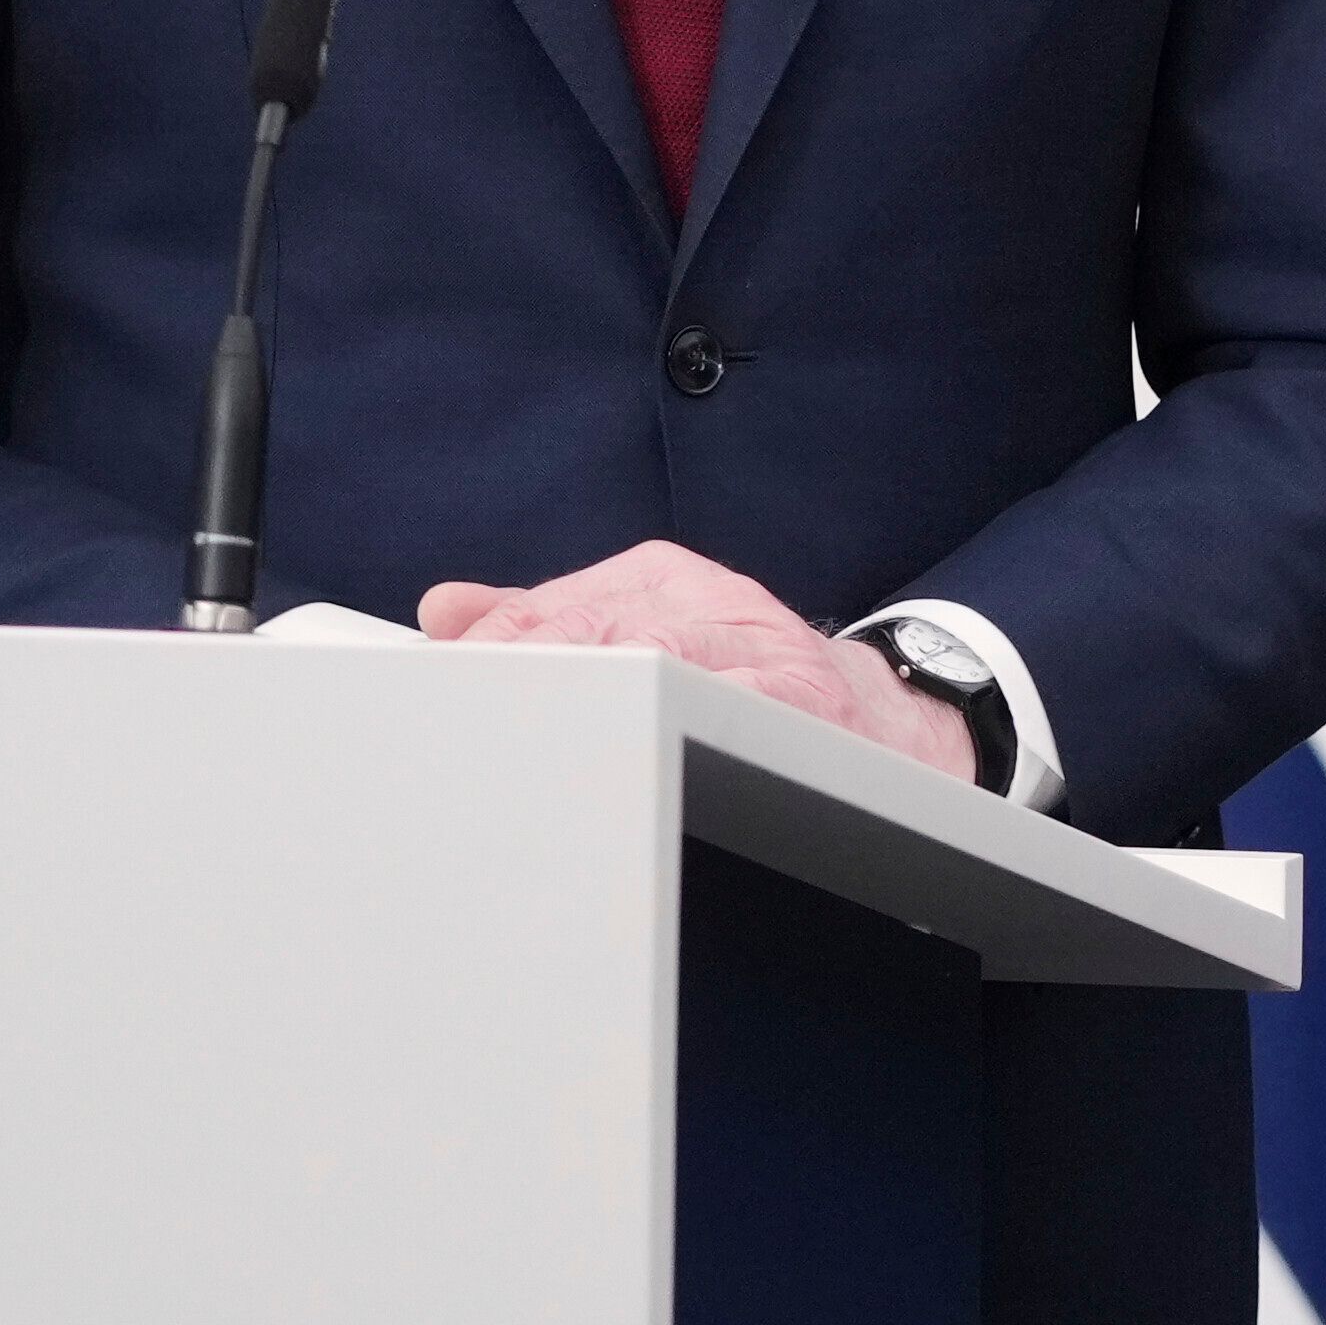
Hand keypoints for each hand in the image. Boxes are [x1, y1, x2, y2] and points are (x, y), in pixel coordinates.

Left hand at [417, 536, 977, 776]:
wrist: (879, 717)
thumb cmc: (746, 679)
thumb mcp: (647, 626)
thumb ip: (547, 620)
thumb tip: (446, 612)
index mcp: (666, 578)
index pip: (559, 604)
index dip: (499, 648)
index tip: (449, 684)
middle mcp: (714, 600)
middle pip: (601, 628)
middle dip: (534, 673)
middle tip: (477, 721)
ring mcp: (762, 648)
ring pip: (660, 661)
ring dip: (596, 698)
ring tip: (539, 738)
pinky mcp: (804, 700)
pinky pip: (733, 705)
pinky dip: (682, 722)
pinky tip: (639, 746)